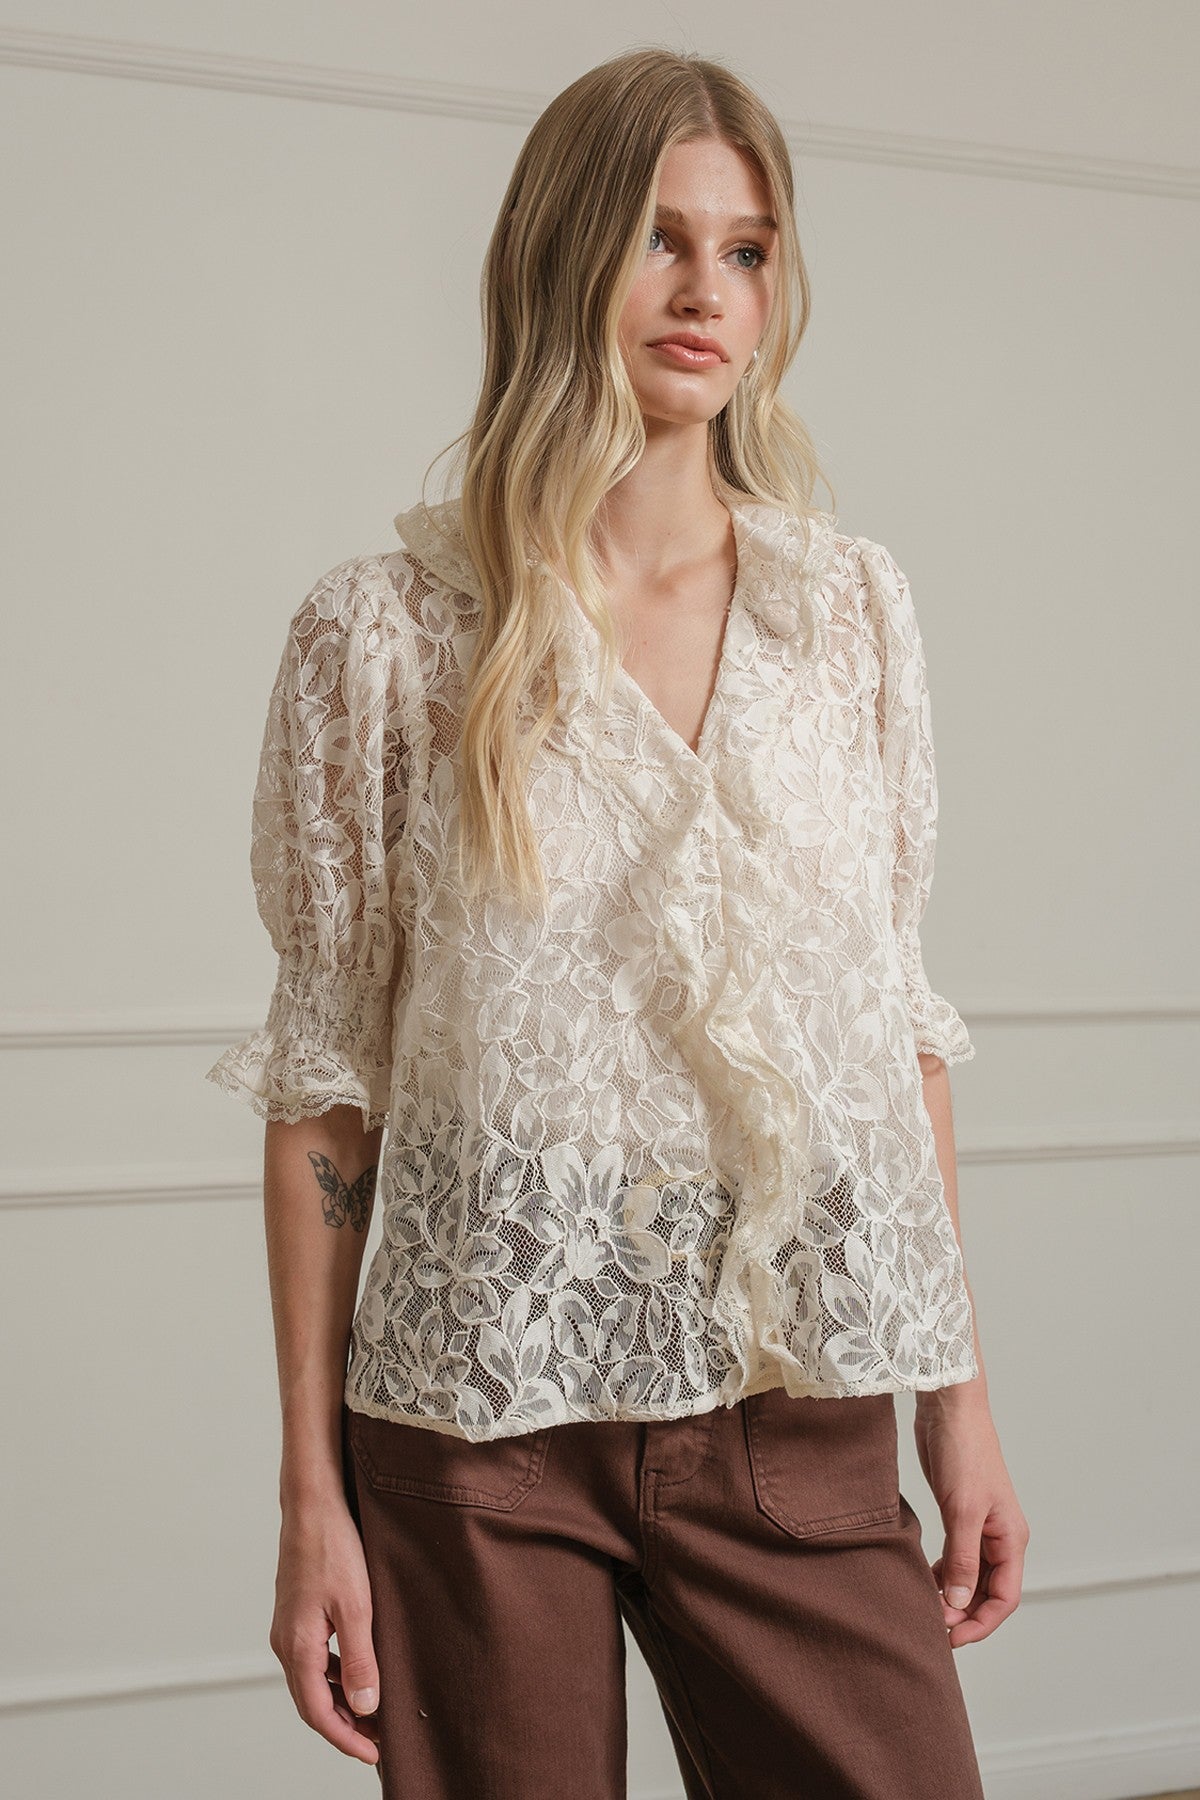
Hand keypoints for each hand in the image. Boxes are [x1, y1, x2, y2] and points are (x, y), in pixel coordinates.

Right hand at [270, 1497, 381, 1763]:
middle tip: (380, 1741)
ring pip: (314, 1681)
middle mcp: (286, 1643)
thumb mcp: (357, 1606)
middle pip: (313, 1702)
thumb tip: (366, 1707)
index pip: (319, 1713)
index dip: (346, 1739)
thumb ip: (361, 1659)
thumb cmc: (333, 1548)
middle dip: (345, 1726)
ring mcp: (289, 1628)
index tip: (375, 1755)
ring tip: (375, 1713)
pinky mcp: (297, 1614)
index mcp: (297, 1647)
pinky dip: (336, 1676)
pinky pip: (315, 1659)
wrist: (313, 1504)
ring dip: (342, 1702)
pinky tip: (359, 1673)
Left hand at [913, 1389, 1028, 1647]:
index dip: (980, 1623)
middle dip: (964, 1614)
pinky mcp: (960, 1514)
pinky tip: (925, 1580)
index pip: (1004, 1598)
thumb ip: (962, 1558)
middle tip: (932, 1627)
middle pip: (988, 1592)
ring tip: (926, 1608)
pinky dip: (943, 1574)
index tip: (952, 1639)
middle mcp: (1000, 1537)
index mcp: (1010, 1539)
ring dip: (953, 1596)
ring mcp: (980, 1526)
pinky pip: (956, 1558)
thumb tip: (959, 1603)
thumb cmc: (964, 1452)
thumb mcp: (963, 1510)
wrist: (949, 1409)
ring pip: (971, 1577)